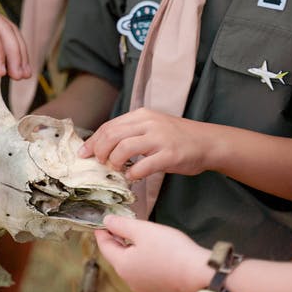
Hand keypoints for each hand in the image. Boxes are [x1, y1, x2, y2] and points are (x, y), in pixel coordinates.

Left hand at [79, 108, 211, 179]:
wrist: (208, 142)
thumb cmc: (177, 137)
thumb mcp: (152, 127)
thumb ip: (131, 133)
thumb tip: (104, 147)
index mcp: (141, 115)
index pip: (109, 126)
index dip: (93, 141)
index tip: (84, 154)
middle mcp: (149, 123)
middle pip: (112, 135)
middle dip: (100, 152)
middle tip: (100, 164)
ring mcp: (160, 138)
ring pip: (124, 148)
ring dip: (114, 162)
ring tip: (116, 169)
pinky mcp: (170, 154)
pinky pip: (143, 165)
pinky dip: (133, 173)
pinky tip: (132, 176)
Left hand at [95, 215, 210, 291]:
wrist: (200, 275)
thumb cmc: (171, 250)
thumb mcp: (144, 230)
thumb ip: (122, 225)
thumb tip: (106, 222)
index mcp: (123, 266)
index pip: (105, 247)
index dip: (102, 232)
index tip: (101, 223)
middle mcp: (131, 282)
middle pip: (119, 258)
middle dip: (119, 242)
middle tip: (121, 227)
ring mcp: (146, 291)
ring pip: (134, 268)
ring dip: (134, 253)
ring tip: (142, 240)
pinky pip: (148, 276)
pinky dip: (148, 264)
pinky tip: (158, 255)